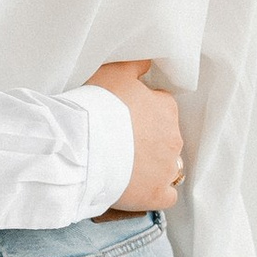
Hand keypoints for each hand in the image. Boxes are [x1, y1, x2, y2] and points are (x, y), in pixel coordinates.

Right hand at [86, 60, 184, 215]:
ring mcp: (167, 169)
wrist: (82, 148)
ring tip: (127, 166)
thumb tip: (148, 61)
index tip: (122, 117)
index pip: (161, 107)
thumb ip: (136, 64)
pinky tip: (139, 188)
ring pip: (169, 166)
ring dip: (153, 165)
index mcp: (166, 108)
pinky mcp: (157, 194)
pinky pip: (166, 195)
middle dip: (148, 139)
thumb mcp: (114, 72)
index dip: (141, 112)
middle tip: (120, 141)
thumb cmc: (96, 108)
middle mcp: (173, 138)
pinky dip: (155, 192)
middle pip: (166, 137)